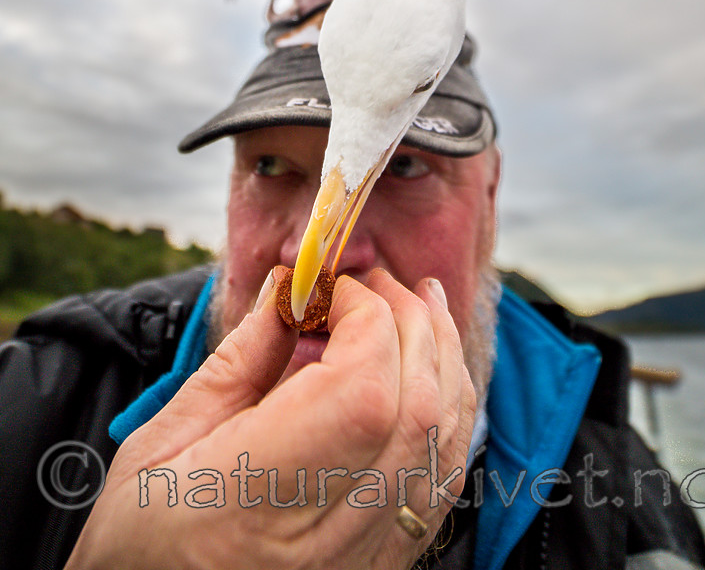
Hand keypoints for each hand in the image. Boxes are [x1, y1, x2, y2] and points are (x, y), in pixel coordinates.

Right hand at [66, 268, 475, 569]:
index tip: (331, 288)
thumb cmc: (136, 545)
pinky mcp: (385, 565)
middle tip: (379, 281)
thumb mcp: (159, 444)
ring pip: (442, 442)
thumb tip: (291, 288)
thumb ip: (238, 362)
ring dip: (444, 356)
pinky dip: (449, 409)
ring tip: (424, 302)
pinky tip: (434, 369)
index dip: (365, 320)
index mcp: (252, 502)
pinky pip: (443, 478)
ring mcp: (364, 559)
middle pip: (415, 408)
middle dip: (410, 323)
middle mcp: (325, 539)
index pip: (362, 391)